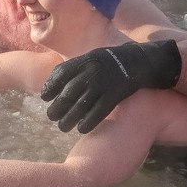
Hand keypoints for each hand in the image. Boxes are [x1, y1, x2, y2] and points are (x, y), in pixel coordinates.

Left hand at [41, 39, 181, 133]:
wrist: (142, 61)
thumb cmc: (116, 60)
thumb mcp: (95, 57)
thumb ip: (79, 66)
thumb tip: (59, 79)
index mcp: (86, 60)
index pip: (61, 73)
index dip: (51, 86)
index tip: (44, 97)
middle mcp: (92, 71)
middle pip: (69, 92)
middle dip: (57, 106)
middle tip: (51, 116)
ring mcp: (103, 83)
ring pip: (81, 104)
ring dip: (69, 117)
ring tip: (62, 127)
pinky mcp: (115, 94)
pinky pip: (99, 110)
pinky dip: (89, 121)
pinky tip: (81, 129)